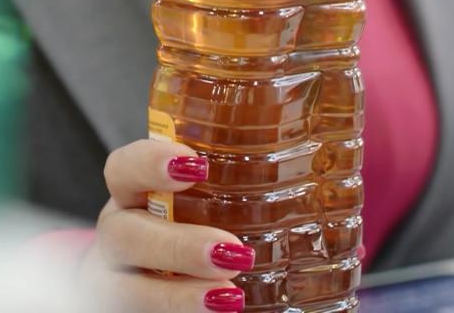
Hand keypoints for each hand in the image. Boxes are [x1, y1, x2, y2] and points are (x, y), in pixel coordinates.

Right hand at [81, 139, 253, 311]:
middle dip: (176, 245)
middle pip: (124, 234)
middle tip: (233, 251)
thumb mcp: (216, 198)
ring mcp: (120, 278)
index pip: (124, 168)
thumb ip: (246, 180)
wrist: (172, 276)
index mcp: (135, 193)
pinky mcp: (128, 308)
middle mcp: (120, 233)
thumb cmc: (205, 222)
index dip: (150, 163)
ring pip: (127, 287)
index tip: (197, 167)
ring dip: (176, 295)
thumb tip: (334, 156)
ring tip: (231, 298)